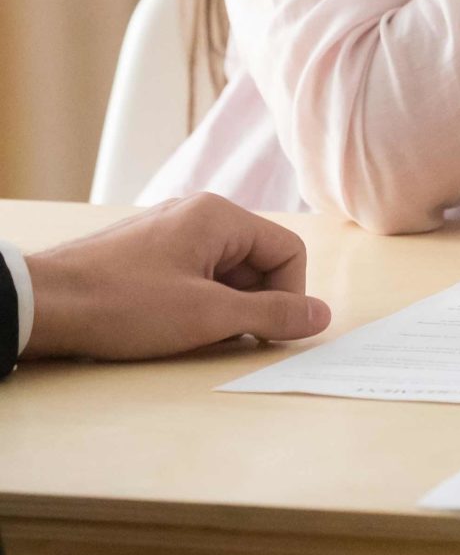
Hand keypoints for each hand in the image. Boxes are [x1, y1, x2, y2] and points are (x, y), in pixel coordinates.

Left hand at [24, 194, 331, 360]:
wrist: (42, 305)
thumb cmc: (125, 305)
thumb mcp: (208, 317)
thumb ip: (272, 315)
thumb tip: (322, 315)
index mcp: (221, 216)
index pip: (287, 251)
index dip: (289, 296)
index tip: (269, 333)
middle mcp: (199, 214)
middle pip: (256, 261)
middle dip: (250, 305)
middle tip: (226, 340)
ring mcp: (169, 231)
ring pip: (223, 272)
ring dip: (221, 308)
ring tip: (191, 337)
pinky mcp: (145, 252)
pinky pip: (192, 274)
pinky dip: (194, 304)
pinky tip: (169, 328)